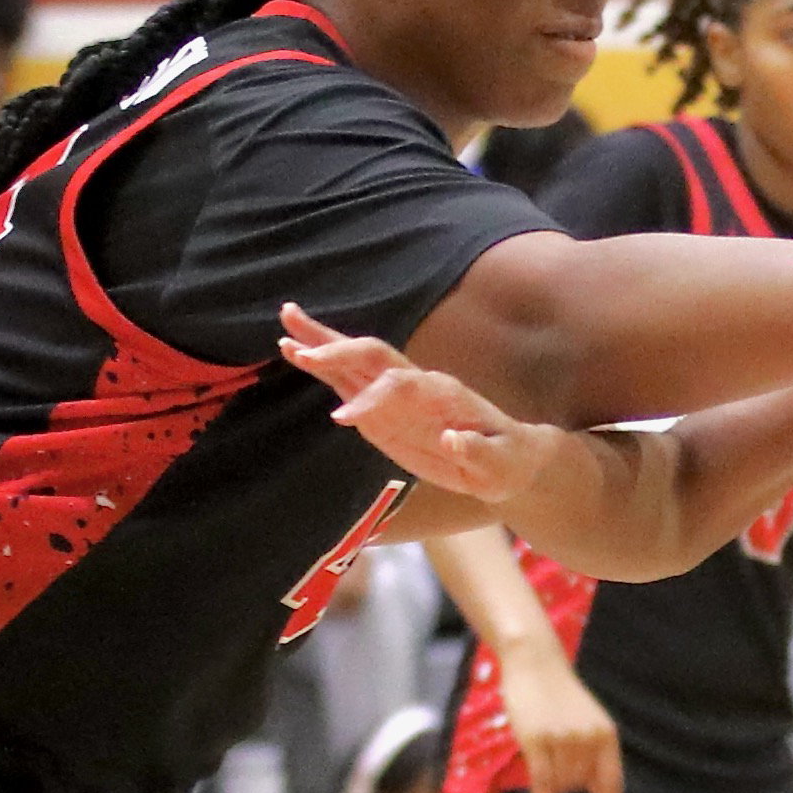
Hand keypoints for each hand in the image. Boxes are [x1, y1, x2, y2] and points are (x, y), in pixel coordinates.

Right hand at [280, 305, 559, 501]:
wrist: (507, 458)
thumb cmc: (507, 461)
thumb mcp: (502, 463)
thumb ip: (478, 452)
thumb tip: (454, 438)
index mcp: (443, 395)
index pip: (400, 386)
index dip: (371, 400)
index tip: (341, 419)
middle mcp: (416, 384)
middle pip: (373, 356)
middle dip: (337, 350)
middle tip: (298, 348)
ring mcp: (397, 394)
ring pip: (355, 361)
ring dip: (321, 344)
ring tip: (285, 329)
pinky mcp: (383, 408)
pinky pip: (348, 382)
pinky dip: (322, 367)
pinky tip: (295, 352)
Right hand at [492, 641, 622, 792]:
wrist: (535, 663)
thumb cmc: (559, 695)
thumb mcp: (588, 721)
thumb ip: (595, 753)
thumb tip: (597, 792)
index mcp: (607, 735)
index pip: (613, 782)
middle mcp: (589, 739)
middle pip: (580, 785)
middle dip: (568, 787)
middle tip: (553, 762)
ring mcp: (563, 740)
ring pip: (561, 784)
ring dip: (553, 786)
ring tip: (543, 759)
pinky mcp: (537, 740)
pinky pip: (543, 782)